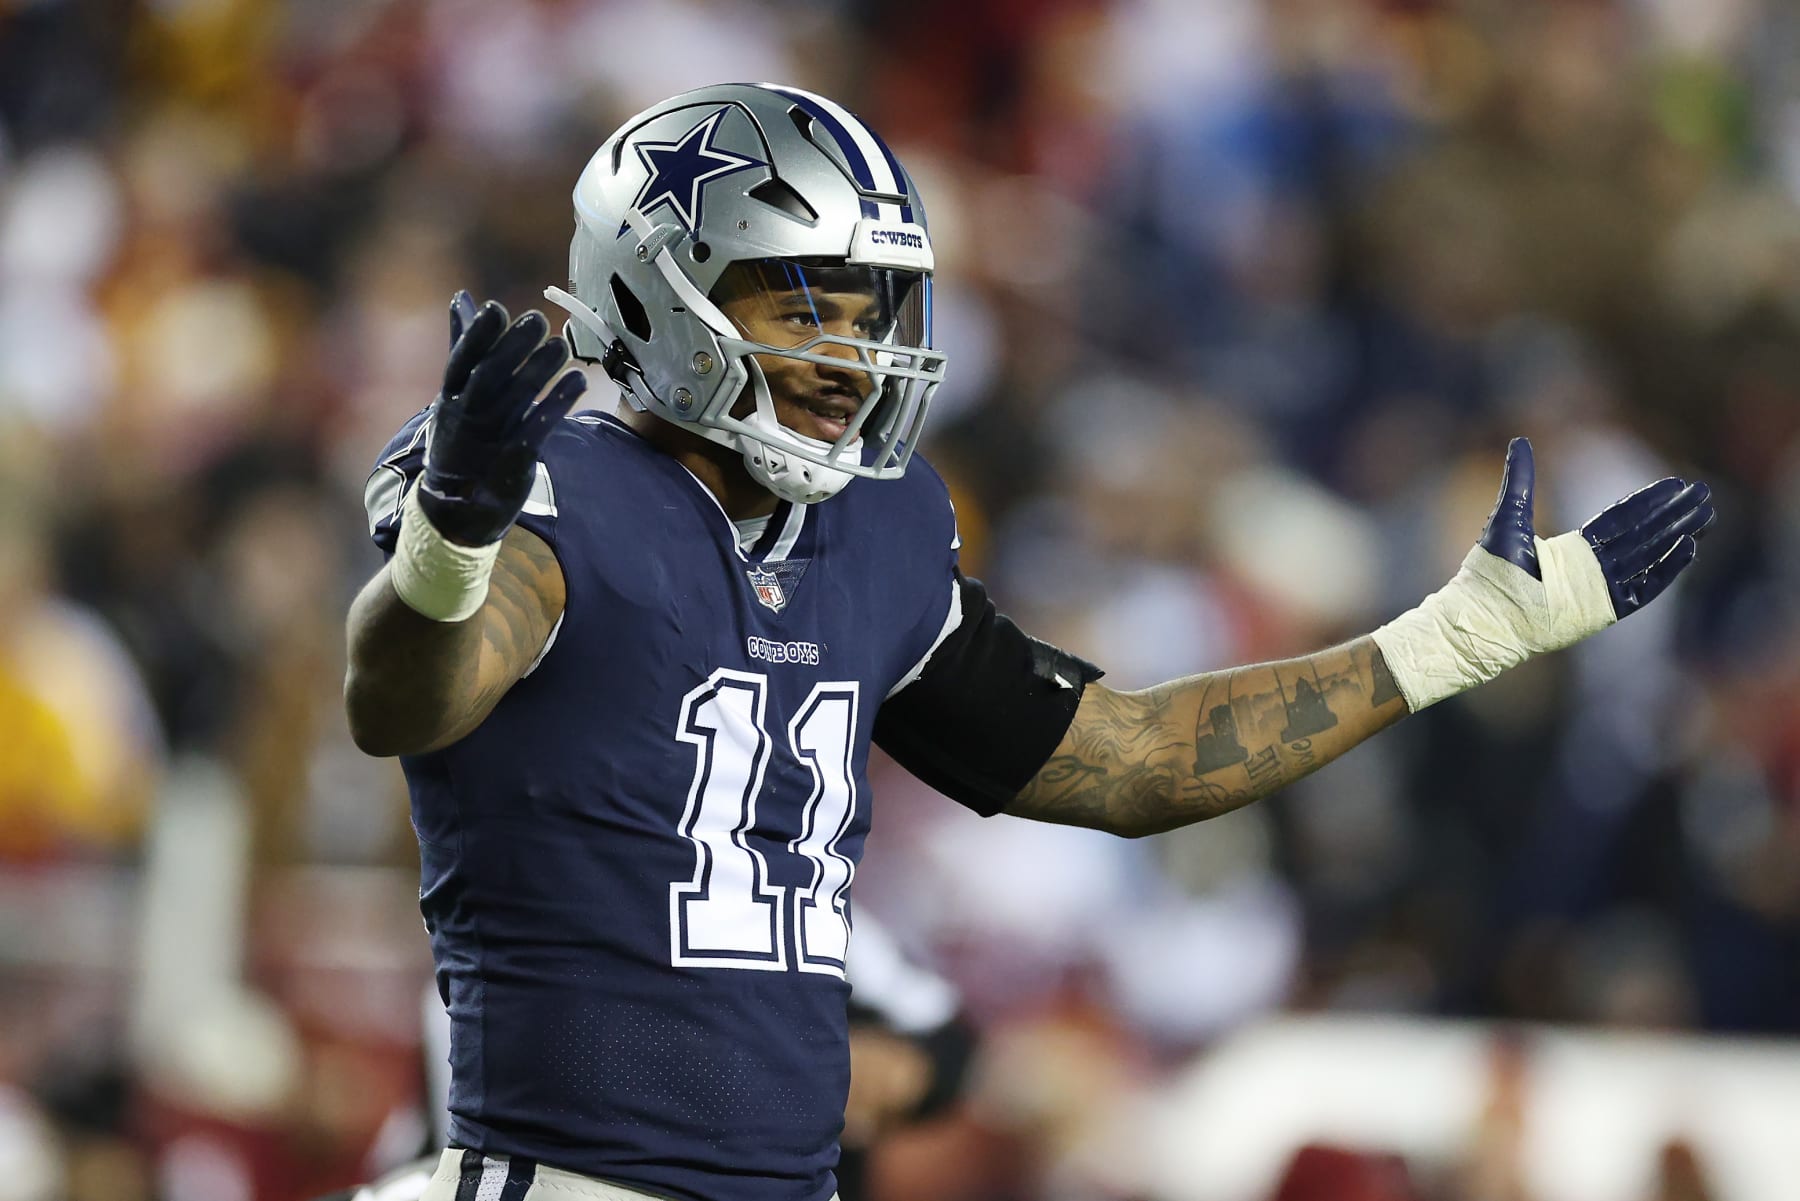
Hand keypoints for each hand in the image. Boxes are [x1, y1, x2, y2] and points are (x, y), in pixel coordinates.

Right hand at [417, 291, 587, 545]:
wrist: (457, 510)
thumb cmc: (460, 439)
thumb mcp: (454, 394)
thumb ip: (462, 347)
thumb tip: (462, 298)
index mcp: (448, 398)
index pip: (460, 361)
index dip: (477, 335)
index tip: (496, 308)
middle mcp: (466, 418)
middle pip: (488, 376)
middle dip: (512, 346)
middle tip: (538, 320)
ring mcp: (490, 441)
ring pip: (515, 400)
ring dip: (539, 369)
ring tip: (560, 345)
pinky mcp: (515, 461)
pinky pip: (538, 428)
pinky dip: (558, 403)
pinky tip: (578, 380)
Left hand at [1478, 436, 1713, 625]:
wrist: (1483, 613)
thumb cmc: (1491, 571)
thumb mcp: (1509, 516)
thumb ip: (1520, 479)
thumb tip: (1519, 440)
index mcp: (1573, 548)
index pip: (1620, 519)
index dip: (1649, 502)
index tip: (1676, 484)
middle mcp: (1591, 567)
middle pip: (1642, 534)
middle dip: (1674, 515)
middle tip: (1704, 495)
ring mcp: (1599, 589)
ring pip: (1648, 555)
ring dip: (1677, 535)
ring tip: (1706, 517)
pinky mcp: (1604, 609)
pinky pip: (1642, 587)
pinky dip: (1664, 569)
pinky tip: (1688, 548)